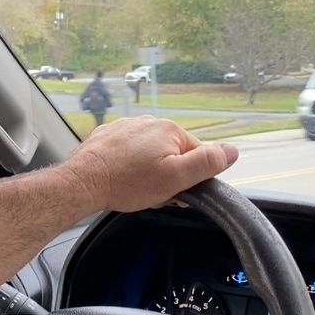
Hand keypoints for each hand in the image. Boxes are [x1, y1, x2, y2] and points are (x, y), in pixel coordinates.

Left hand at [57, 116, 238, 213]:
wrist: (82, 182)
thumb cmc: (126, 182)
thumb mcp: (175, 178)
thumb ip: (207, 163)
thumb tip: (232, 151)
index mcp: (169, 129)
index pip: (196, 155)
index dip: (189, 178)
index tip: (175, 191)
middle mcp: (148, 122)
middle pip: (172, 154)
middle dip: (166, 175)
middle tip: (152, 192)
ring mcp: (126, 127)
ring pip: (150, 155)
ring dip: (147, 172)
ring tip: (134, 187)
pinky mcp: (108, 137)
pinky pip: (129, 153)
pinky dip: (128, 167)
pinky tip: (121, 180)